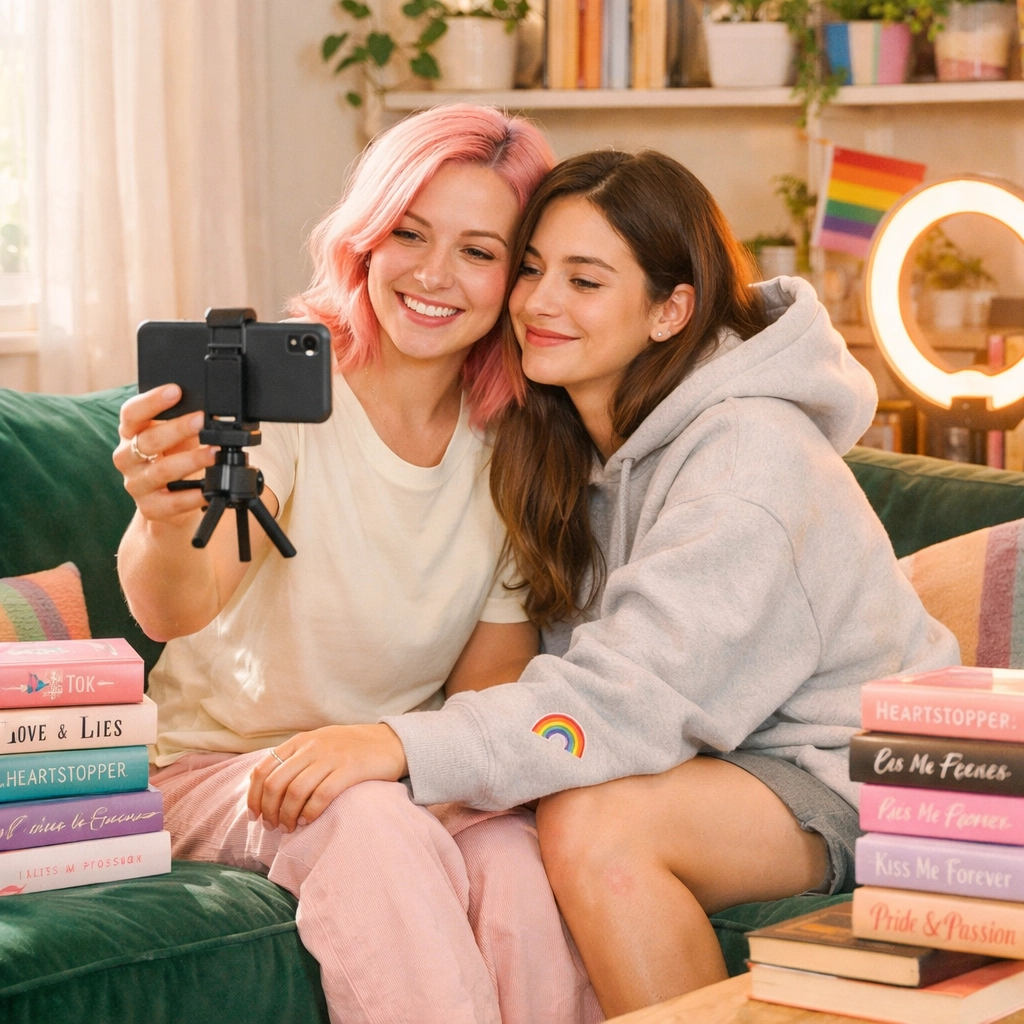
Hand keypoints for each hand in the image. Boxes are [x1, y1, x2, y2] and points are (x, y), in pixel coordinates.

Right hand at [113, 385, 215, 525]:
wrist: (168, 503)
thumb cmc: (173, 460)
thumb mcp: (176, 438)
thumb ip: (185, 422)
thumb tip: (208, 409)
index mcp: (130, 433)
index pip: (132, 413)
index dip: (152, 401)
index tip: (175, 390)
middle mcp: (127, 458)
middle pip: (147, 440)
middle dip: (177, 428)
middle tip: (202, 420)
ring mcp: (136, 484)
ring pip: (161, 471)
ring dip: (190, 460)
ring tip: (214, 452)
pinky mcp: (149, 508)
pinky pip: (172, 502)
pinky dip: (192, 495)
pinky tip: (208, 488)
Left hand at [247, 724, 408, 832]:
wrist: (392, 742)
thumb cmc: (353, 748)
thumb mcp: (320, 744)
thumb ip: (297, 759)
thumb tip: (268, 789)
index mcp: (301, 741)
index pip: (263, 769)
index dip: (253, 796)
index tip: (255, 815)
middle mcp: (312, 747)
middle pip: (275, 784)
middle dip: (268, 810)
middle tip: (273, 827)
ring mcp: (331, 757)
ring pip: (294, 792)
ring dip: (287, 816)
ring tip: (290, 828)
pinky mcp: (349, 770)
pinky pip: (321, 795)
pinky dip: (310, 812)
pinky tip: (309, 821)